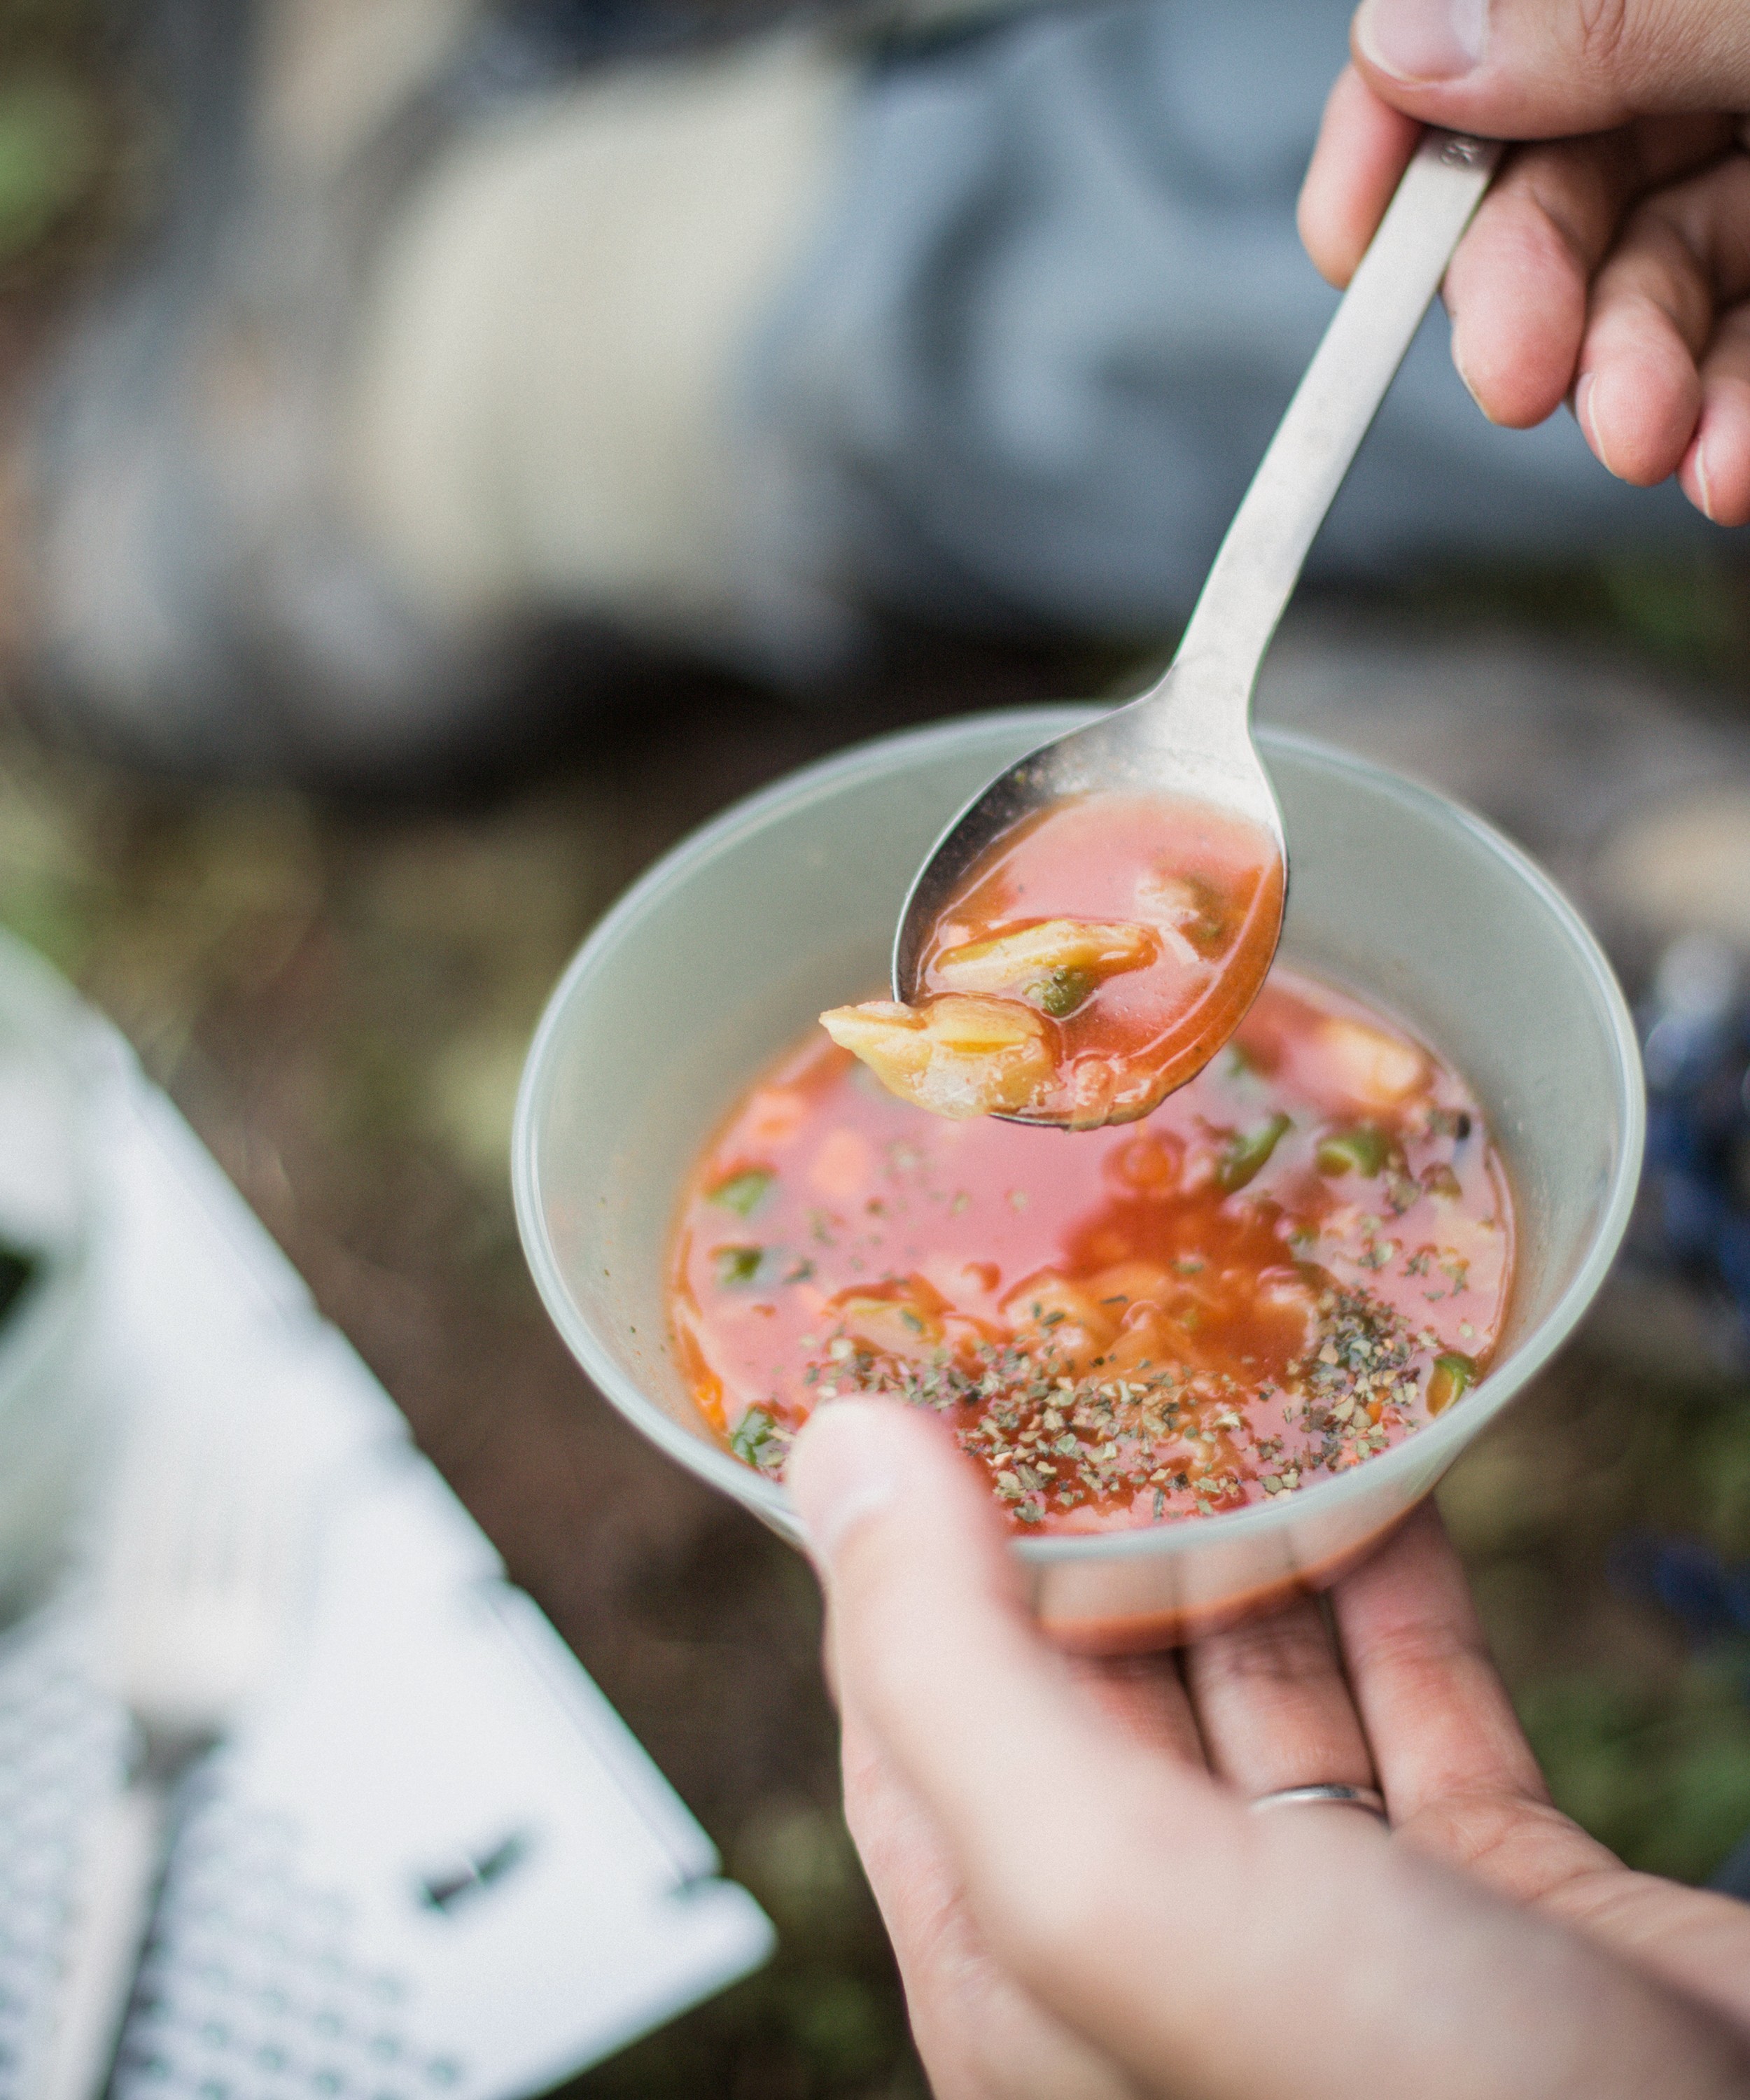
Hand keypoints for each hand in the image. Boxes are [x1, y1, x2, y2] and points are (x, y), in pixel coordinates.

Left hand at [790, 1399, 1749, 2099]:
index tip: (907, 1377)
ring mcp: (1337, 1919)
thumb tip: (836, 1451)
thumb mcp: (1113, 1887)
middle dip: (1076, 1507)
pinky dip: (1392, 1570)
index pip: (909, 1718)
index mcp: (1027, 1969)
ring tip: (1221, 1357)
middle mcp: (1165, 1946)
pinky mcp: (1495, 1890)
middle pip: (1084, 1675)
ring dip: (1242, 1522)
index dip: (896, 1548)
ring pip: (1257, 1669)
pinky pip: (1415, 1689)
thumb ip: (950, 1671)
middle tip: (1074, 1326)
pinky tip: (1383, 1451)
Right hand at [1297, 0, 1749, 521]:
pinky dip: (1722, 422)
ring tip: (1643, 443)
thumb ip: (1607, 11)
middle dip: (1517, 296)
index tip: (1349, 241)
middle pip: (1558, 178)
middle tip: (1513, 379)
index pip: (1491, 28)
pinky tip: (1720, 464)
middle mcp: (1714, 60)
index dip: (1399, 132)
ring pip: (1650, 279)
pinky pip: (1745, 351)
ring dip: (1624, 385)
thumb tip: (1405, 43)